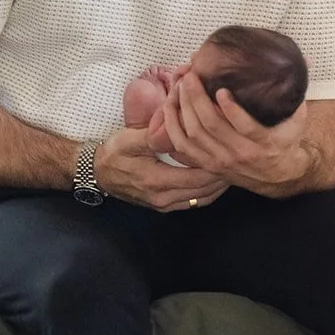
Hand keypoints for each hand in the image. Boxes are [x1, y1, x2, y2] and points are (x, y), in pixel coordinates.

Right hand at [95, 127, 228, 212]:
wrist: (97, 173)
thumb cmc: (113, 153)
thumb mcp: (130, 139)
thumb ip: (154, 135)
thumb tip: (177, 128)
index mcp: (157, 181)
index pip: (198, 176)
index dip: (217, 164)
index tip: (230, 150)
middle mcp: (162, 198)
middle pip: (204, 190)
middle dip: (223, 175)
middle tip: (238, 159)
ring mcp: (163, 204)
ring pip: (200, 199)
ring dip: (217, 185)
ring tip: (231, 169)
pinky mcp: (162, 206)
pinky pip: (191, 202)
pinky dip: (206, 191)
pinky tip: (214, 180)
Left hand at [147, 70, 308, 192]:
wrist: (278, 175)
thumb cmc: (285, 140)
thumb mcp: (297, 119)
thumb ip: (297, 91)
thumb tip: (305, 60)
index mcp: (263, 142)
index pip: (246, 127)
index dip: (232, 110)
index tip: (221, 91)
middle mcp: (240, 153)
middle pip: (211, 126)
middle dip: (197, 98)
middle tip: (191, 76)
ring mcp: (221, 160)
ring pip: (194, 134)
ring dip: (184, 108)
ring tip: (181, 85)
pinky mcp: (207, 164)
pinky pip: (183, 146)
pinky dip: (173, 125)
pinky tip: (170, 106)